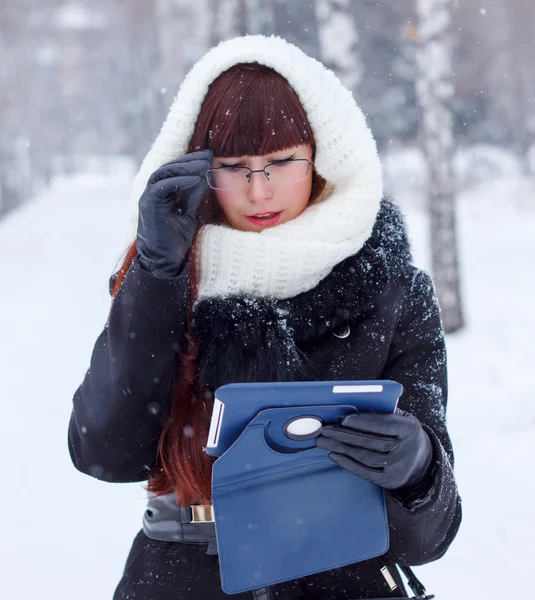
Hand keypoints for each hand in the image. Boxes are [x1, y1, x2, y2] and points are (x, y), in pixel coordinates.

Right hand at [136, 149, 212, 277]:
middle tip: (208, 155)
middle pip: (168, 168)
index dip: (190, 162)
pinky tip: (195, 178)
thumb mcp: (188, 214)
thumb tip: (205, 177)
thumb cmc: (175, 242)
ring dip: (184, 167)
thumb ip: (193, 196)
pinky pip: (162, 186)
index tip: (209, 157)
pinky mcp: (148, 205)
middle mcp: (152, 193)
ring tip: (203, 165)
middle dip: (189, 160)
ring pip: (164, 173)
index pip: (174, 171)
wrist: (164, 262)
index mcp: (161, 194)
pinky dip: (179, 180)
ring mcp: (148, 198)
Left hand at [316, 410, 432, 489]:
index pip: (384, 425)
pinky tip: (334, 455)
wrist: (421, 460)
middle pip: (371, 442)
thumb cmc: (403, 432)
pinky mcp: (390, 481)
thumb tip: (353, 407)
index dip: (363, 422)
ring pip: (365, 457)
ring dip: (342, 448)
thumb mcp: (401, 418)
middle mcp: (406, 450)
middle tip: (325, 430)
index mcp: (409, 429)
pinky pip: (365, 473)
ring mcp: (398, 468)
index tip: (344, 419)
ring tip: (324, 441)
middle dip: (344, 435)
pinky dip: (348, 464)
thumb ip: (382, 412)